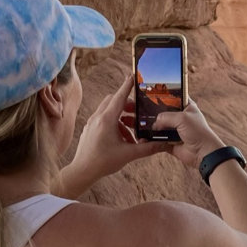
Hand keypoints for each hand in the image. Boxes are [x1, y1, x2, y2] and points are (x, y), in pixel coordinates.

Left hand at [57, 74, 171, 196]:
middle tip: (138, 111)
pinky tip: (122, 138)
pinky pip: (103, 118)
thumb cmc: (103, 162)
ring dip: (121, 115)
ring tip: (131, 131)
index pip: (119, 97)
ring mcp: (92, 123)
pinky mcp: (89, 129)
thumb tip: (164, 145)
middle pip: (113, 101)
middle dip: (126, 103)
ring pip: (108, 110)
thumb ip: (148, 148)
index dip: (127, 85)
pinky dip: (114, 122)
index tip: (133, 75)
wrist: (82, 171)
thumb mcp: (129, 154)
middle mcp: (98, 118)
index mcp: (107, 120)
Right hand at [148, 100, 226, 168]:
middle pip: (163, 113)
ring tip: (141, 126)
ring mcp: (175, 130)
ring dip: (152, 128)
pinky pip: (158, 140)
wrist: (203, 152)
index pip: (174, 97)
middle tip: (142, 112)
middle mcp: (180, 118)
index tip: (151, 94)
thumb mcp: (182, 118)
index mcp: (186, 107)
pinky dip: (152, 140)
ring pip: (159, 127)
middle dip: (154, 114)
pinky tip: (144, 138)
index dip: (164, 96)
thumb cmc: (198, 132)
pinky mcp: (170, 142)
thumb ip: (166, 117)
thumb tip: (154, 123)